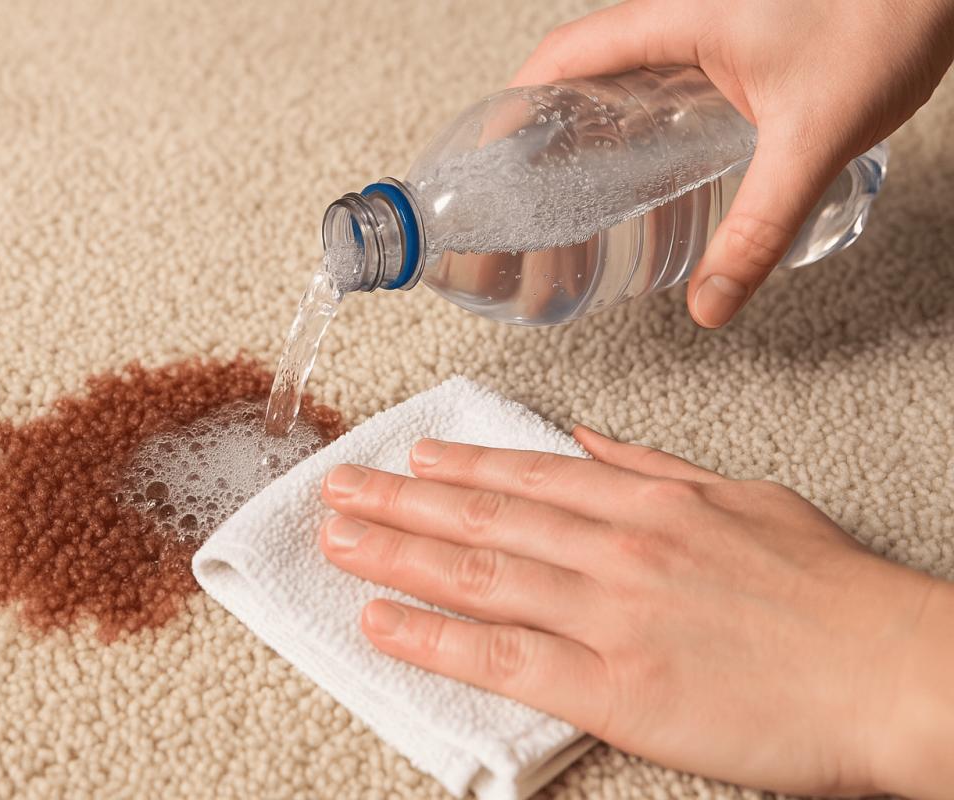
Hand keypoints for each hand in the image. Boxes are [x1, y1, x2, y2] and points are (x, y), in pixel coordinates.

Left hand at [318, 429, 953, 796]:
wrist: (896, 674)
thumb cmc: (833, 592)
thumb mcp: (744, 499)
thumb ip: (654, 468)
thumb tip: (587, 440)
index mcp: (648, 501)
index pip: (525, 477)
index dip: (456, 468)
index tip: (406, 459)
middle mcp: (615, 546)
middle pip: (481, 519)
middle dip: (398, 503)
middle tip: (337, 489)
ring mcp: (607, 613)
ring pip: (475, 574)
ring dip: (393, 554)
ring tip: (335, 539)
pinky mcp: (612, 687)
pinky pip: (499, 656)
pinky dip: (432, 636)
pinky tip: (380, 620)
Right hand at [512, 0, 953, 327]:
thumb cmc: (888, 18)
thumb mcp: (813, 137)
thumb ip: (760, 227)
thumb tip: (711, 304)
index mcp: (674, 20)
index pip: (562, 57)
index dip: (511, 108)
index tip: (485, 161)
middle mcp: (676, 24)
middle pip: (575, 80)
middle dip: (536, 143)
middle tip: (518, 206)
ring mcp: (700, 35)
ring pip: (613, 87)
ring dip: (581, 142)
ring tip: (561, 207)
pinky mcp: (728, 49)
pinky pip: (655, 91)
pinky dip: (630, 135)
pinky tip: (635, 181)